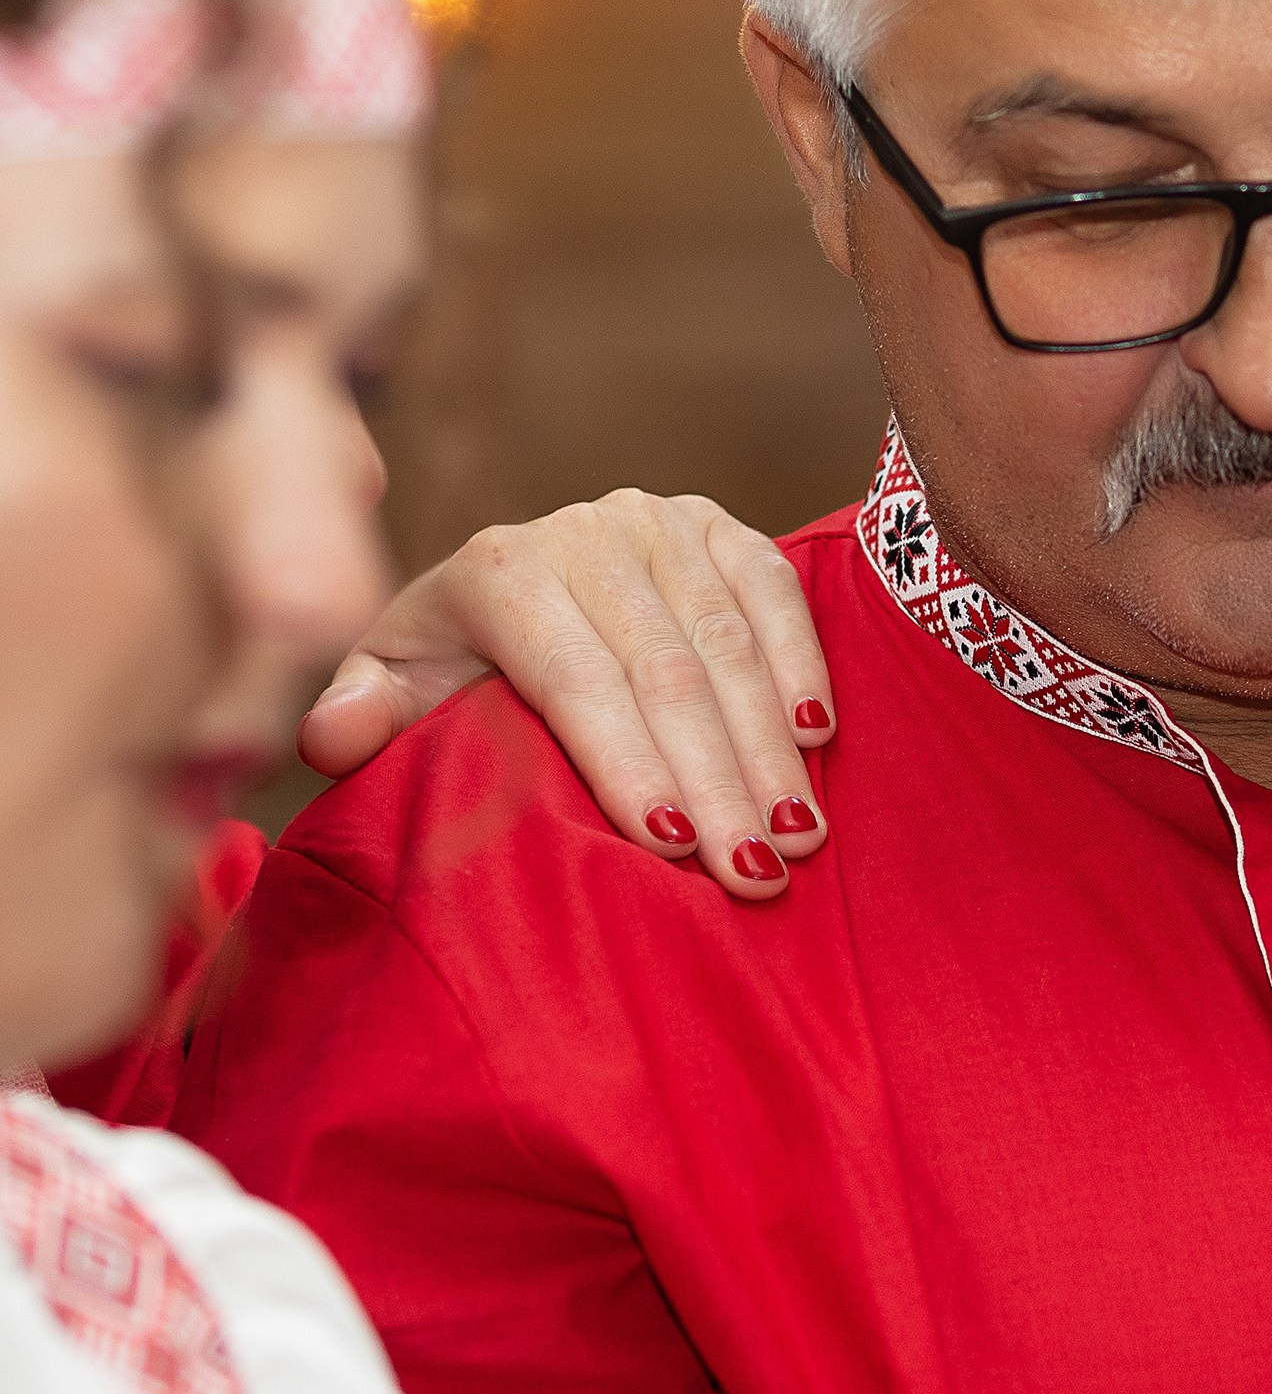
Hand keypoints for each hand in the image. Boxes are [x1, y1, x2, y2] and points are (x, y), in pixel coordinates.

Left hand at [298, 492, 834, 898]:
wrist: (512, 583)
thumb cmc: (451, 665)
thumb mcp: (391, 686)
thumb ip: (359, 714)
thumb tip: (331, 738)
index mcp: (498, 570)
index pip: (575, 676)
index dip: (625, 762)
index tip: (671, 845)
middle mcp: (584, 532)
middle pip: (665, 668)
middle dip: (716, 779)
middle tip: (755, 871)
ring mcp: (659, 522)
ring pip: (728, 640)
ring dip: (769, 745)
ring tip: (797, 836)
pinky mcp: (719, 524)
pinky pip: (775, 590)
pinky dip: (800, 663)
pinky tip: (817, 737)